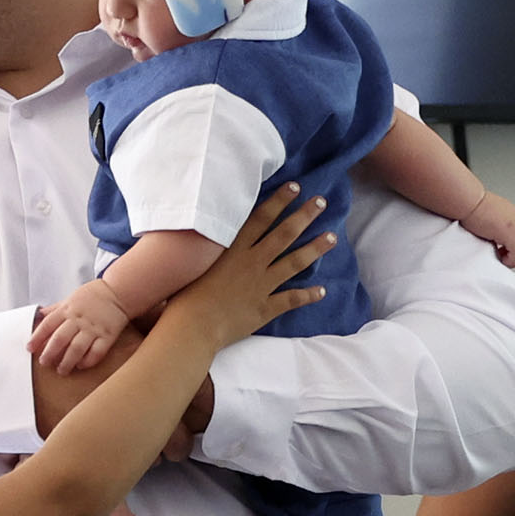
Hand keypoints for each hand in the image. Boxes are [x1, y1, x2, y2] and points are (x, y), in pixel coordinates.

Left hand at [33, 284, 132, 371]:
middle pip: (60, 338)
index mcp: (68, 309)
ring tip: (62, 370)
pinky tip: (81, 365)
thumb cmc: (93, 295)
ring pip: (77, 348)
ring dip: (67, 361)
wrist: (119, 291)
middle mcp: (79, 319)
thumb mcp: (71, 298)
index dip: (37, 337)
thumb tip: (39, 314)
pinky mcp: (108, 335)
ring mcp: (93, 328)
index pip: (48, 324)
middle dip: (50, 352)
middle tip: (44, 362)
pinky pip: (97, 351)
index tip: (29, 348)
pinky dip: (88, 361)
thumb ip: (55, 309)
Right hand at [161, 186, 332, 359]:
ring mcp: (260, 286)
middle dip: (303, 216)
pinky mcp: (264, 308)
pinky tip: (322, 290)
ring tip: (332, 237)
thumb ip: (204, 246)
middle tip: (321, 202)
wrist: (192, 328)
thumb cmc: (182, 296)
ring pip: (293, 263)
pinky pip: (290, 300)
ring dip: (314, 249)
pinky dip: (307, 295)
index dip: (279, 201)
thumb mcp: (190, 262)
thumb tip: (201, 229)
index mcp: (233, 249)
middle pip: (283, 234)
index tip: (294, 187)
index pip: (261, 218)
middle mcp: (251, 263)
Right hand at [461, 191, 514, 267]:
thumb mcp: (486, 216)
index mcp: (511, 215)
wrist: (466, 200)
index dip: (514, 249)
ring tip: (502, 261)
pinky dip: (511, 259)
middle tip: (505, 261)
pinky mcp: (508, 232)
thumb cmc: (468, 206)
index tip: (501, 253)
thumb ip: (492, 227)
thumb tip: (490, 240)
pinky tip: (500, 259)